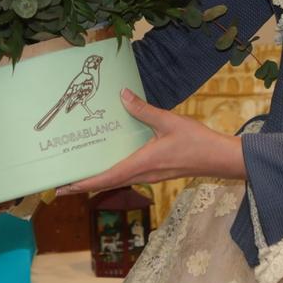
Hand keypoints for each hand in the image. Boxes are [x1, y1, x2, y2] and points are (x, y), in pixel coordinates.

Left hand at [55, 88, 244, 195]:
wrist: (218, 158)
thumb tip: (122, 95)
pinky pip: (129, 174)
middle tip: (63, 182)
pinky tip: (111, 160)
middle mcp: (142, 174)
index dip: (83, 183)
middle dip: (85, 184)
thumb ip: (143, 109)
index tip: (64, 187)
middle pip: (108, 182)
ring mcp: (149, 175)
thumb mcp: (168, 121)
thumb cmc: (195, 141)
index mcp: (141, 163)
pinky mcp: (156, 172)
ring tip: (81, 172)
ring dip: (99, 179)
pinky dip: (114, 172)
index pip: (106, 177)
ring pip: (118, 180)